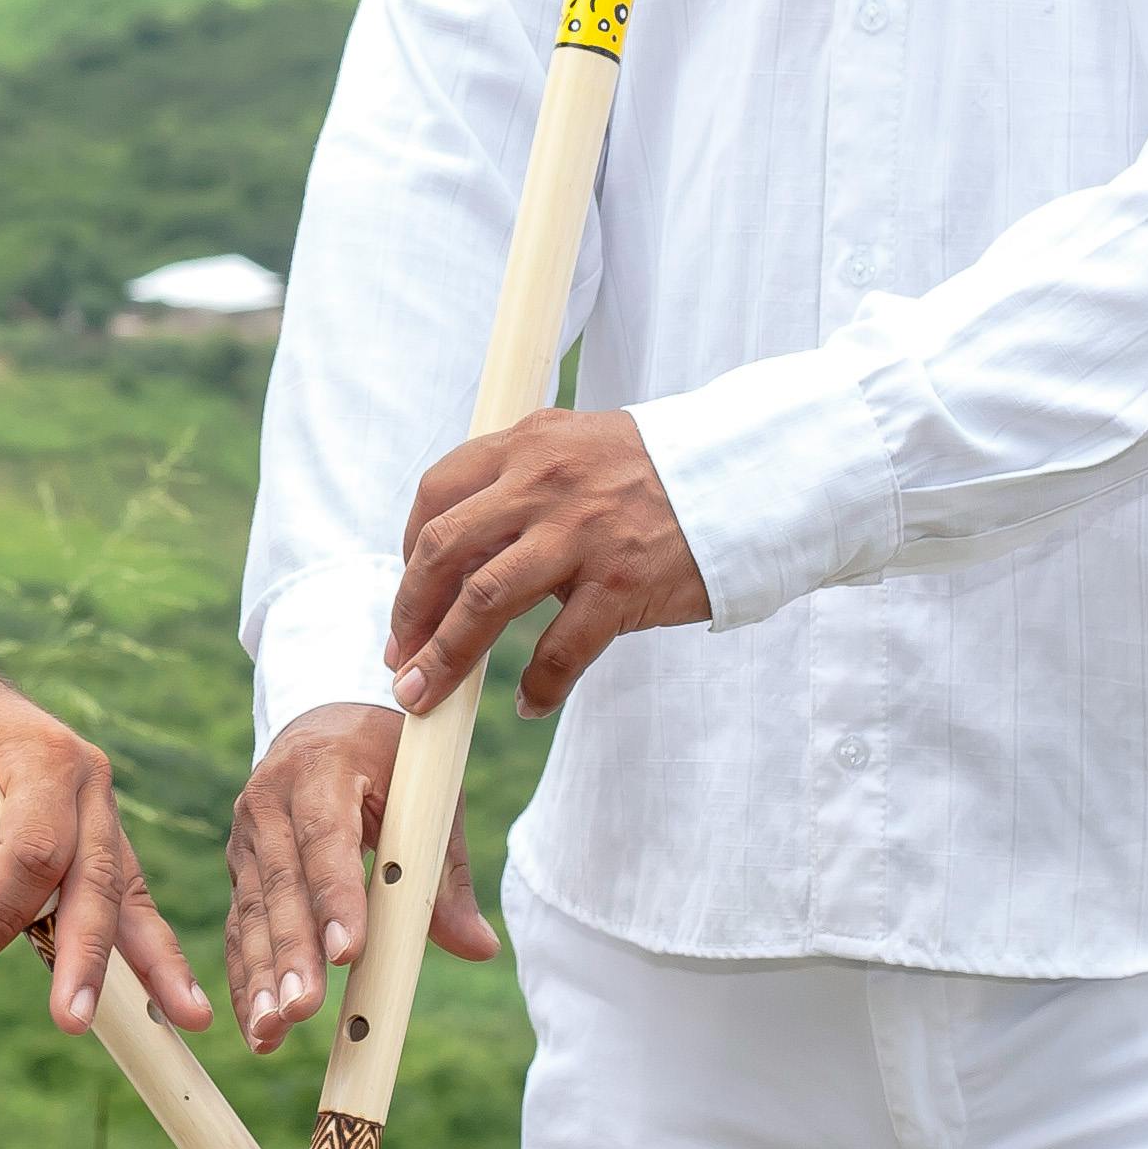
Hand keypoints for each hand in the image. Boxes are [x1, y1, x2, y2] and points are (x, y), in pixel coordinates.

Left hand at [0, 685, 210, 1040]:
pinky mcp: (101, 839)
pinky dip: (144, 947)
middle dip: (86, 954)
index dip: (0, 909)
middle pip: (94, 877)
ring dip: (149, 962)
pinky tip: (173, 1000)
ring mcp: (102, 810)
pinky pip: (124, 897)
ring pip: (126, 891)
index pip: (33, 848)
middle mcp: (88, 780)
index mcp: (42, 753)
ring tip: (183, 1022)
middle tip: (74, 1020)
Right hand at [222, 703, 499, 1054]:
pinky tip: (257, 1027)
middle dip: (290, 953)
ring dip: (260, 977)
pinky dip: (245, 979)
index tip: (348, 953)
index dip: (336, 896)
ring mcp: (246, 836)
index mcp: (321, 768)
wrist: (321, 723)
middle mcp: (270, 800)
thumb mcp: (427, 796)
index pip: (326, 838)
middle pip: (281, 885)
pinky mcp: (238, 869)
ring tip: (272, 1032)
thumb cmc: (388, 760)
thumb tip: (479, 947)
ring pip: (253, 913)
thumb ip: (444, 871)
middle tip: (302, 1008)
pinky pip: (239, 928)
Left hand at [385, 407, 710, 718]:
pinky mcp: (620, 584)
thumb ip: (524, 478)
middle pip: (442, 551)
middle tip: (398, 657)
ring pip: (483, 601)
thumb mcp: (580, 447)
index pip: (436, 493)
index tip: (410, 593)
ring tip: (423, 694)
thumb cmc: (660, 472)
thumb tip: (464, 546)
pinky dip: (538, 686)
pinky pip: (560, 650)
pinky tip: (528, 705)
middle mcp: (544, 482)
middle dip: (408, 613)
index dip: (407, 550)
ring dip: (444, 656)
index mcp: (528, 444)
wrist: (749, 477)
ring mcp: (581, 535)